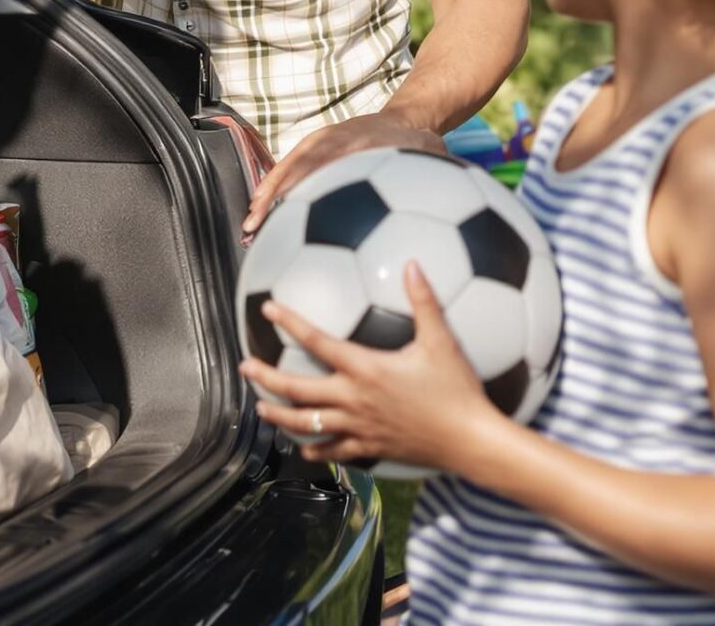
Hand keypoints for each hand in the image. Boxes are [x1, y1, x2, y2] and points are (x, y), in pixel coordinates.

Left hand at [241, 263, 505, 477]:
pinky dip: (314, 449)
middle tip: (244, 366)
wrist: (470, 441)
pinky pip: (334, 451)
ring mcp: (358, 428)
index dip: (290, 323)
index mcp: (365, 369)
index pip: (317, 342)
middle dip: (266, 377)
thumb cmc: (457, 390)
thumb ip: (423, 301)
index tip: (268, 308)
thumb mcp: (441, 341)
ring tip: (260, 408)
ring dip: (279, 415)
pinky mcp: (369, 448)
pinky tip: (303, 448)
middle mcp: (353, 399)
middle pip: (297, 389)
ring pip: (307, 424)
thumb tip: (412, 264)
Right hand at [244, 113, 444, 235]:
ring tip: (251, 226)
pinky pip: (289, 171)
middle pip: (295, 166)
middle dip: (272, 193)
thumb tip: (437, 198)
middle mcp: (331, 140)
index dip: (305, 180)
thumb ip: (427, 170)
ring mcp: (319, 145)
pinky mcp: (315, 153)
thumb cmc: (418, 143)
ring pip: (285, 169)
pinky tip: (263, 219)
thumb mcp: (427, 153)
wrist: (408, 119)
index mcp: (355, 140)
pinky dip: (273, 193)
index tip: (290, 203)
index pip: (324, 159)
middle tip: (255, 222)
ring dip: (266, 196)